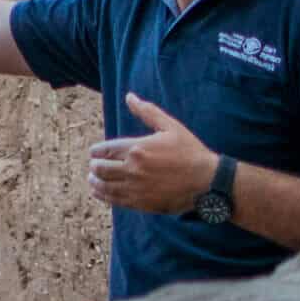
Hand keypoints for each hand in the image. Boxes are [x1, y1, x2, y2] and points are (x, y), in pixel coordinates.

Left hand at [88, 94, 220, 214]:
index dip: (96, 152)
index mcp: (137, 148)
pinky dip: (103, 196)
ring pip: (104, 186)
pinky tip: (99, 192)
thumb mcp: (171, 127)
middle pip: (100, 169)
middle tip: (94, 165)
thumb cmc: (190, 152)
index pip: (105, 150)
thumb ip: (148, 112)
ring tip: (93, 179)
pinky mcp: (140, 203)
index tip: (94, 152)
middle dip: (95, 166)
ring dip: (95, 181)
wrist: (206, 182)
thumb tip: (129, 97)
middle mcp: (132, 169)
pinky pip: (114, 200)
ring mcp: (135, 188)